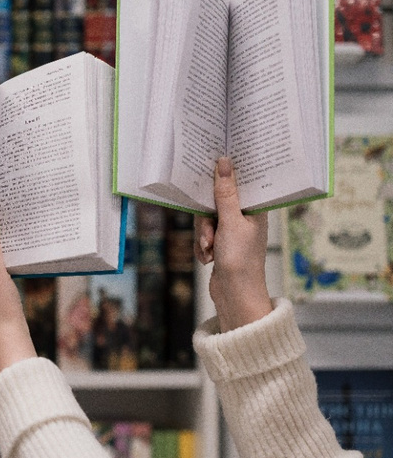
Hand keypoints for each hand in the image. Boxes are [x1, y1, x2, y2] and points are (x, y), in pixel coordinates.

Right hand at [194, 157, 271, 330]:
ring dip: (204, 236)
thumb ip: (225, 192)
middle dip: (207, 222)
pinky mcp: (221, 244)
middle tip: (211, 236)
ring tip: (210, 250)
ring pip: (206, 220)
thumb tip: (224, 162)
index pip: (238, 184)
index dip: (223, 180)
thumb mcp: (230, 222)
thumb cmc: (241, 259)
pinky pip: (203, 235)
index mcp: (255, 210)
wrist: (235, 295)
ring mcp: (232, 232)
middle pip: (215, 203)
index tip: (209, 172)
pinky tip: (208, 258)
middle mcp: (245, 218)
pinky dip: (202, 246)